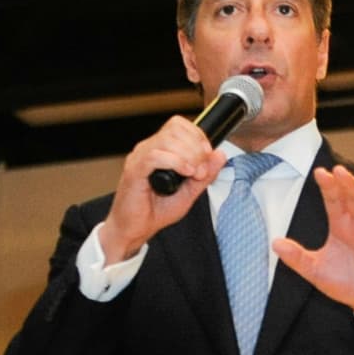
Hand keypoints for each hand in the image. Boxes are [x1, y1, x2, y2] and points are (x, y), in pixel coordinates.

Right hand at [100, 115, 225, 262]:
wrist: (134, 229)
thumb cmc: (155, 211)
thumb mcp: (189, 192)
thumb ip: (205, 174)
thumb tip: (220, 154)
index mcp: (160, 150)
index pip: (178, 125)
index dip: (197, 135)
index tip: (207, 153)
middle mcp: (148, 149)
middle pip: (175, 129)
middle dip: (196, 147)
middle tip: (202, 170)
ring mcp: (139, 158)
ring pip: (166, 140)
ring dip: (188, 156)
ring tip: (193, 174)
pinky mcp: (134, 170)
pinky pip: (154, 156)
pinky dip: (175, 162)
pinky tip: (185, 173)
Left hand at [272, 165, 353, 339]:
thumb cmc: (345, 284)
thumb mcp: (316, 271)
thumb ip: (297, 257)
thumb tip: (274, 244)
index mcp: (341, 227)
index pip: (333, 201)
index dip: (328, 187)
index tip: (320, 173)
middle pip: (353, 199)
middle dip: (347, 184)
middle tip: (339, 170)